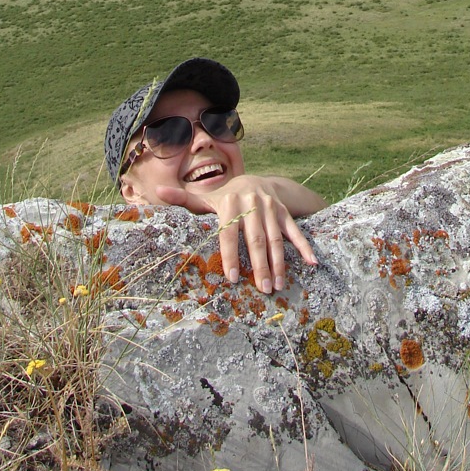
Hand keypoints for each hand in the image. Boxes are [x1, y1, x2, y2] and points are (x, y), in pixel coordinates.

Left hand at [154, 174, 320, 292]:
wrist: (256, 180)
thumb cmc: (226, 198)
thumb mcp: (206, 198)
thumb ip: (184, 199)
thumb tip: (157, 191)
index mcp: (229, 203)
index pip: (228, 233)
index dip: (230, 255)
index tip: (231, 279)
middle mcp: (251, 203)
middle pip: (256, 239)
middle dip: (260, 266)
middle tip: (262, 289)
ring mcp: (271, 207)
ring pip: (276, 238)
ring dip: (279, 263)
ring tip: (279, 286)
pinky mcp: (284, 211)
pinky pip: (295, 230)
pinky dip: (304, 246)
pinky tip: (312, 263)